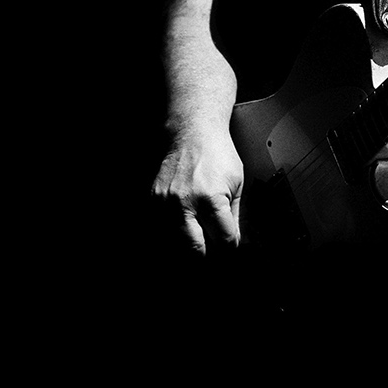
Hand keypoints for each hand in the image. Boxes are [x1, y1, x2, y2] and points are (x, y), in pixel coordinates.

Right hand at [152, 124, 244, 252]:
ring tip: (197, 238)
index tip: (229, 246)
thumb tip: (233, 241)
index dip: (229, 247)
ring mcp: (165, 203)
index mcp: (211, 199)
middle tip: (212, 250)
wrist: (191, 131)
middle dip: (206, 255)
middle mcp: (185, 203)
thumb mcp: (236, 183)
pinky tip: (181, 228)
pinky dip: (170, 234)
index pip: (223, 240)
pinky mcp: (152, 200)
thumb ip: (234, 216)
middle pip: (195, 250)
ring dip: (187, 246)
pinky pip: (158, 230)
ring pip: (174, 244)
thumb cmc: (217, 154)